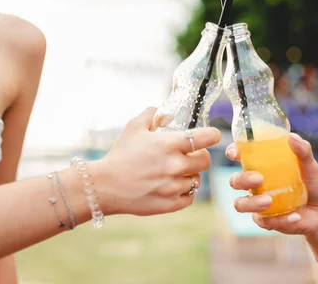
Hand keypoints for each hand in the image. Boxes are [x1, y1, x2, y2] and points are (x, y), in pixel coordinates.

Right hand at [93, 107, 219, 216]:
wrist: (105, 185)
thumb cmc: (120, 154)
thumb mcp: (134, 127)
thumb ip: (152, 115)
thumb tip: (165, 113)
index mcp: (170, 144)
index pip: (208, 138)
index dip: (212, 135)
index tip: (211, 136)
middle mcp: (176, 165)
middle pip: (206, 161)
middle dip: (199, 156)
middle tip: (189, 156)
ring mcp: (174, 186)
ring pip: (197, 180)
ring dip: (189, 175)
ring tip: (175, 173)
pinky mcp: (170, 204)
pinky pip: (190, 197)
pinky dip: (184, 192)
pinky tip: (173, 186)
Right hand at [226, 133, 317, 236]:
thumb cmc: (313, 184)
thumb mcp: (310, 166)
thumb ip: (303, 151)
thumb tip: (291, 137)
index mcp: (261, 166)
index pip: (240, 156)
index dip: (233, 152)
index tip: (236, 153)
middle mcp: (255, 184)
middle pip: (235, 181)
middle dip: (242, 179)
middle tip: (259, 179)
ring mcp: (258, 203)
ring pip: (240, 204)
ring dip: (251, 202)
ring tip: (269, 201)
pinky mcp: (266, 220)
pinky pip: (263, 221)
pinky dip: (280, 220)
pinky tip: (294, 216)